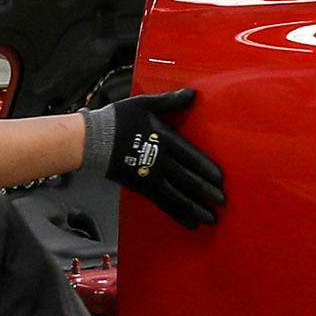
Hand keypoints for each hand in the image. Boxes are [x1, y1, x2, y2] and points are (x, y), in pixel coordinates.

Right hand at [86, 86, 226, 226]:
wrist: (93, 139)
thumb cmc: (119, 119)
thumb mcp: (146, 104)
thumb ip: (171, 101)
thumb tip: (192, 93)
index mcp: (164, 140)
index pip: (191, 157)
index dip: (206, 169)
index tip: (220, 179)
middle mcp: (160, 161)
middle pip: (188, 180)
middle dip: (206, 192)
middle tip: (221, 202)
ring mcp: (150, 177)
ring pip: (178, 196)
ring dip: (196, 207)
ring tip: (210, 218)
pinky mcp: (142, 188)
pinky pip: (163, 204)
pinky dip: (177, 214)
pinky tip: (189, 222)